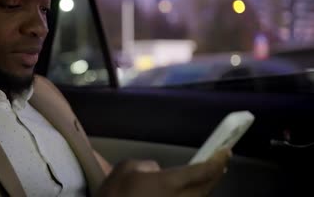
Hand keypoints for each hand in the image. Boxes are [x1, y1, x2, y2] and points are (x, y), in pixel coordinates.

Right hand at [96, 148, 230, 196]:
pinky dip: (192, 196)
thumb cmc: (116, 194)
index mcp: (169, 182)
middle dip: (215, 174)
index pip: (202, 171)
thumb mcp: (125, 169)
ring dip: (204, 188)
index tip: (226, 151)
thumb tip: (156, 170)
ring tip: (206, 178)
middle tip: (220, 163)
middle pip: (206, 188)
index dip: (217, 160)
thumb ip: (145, 165)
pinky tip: (187, 192)